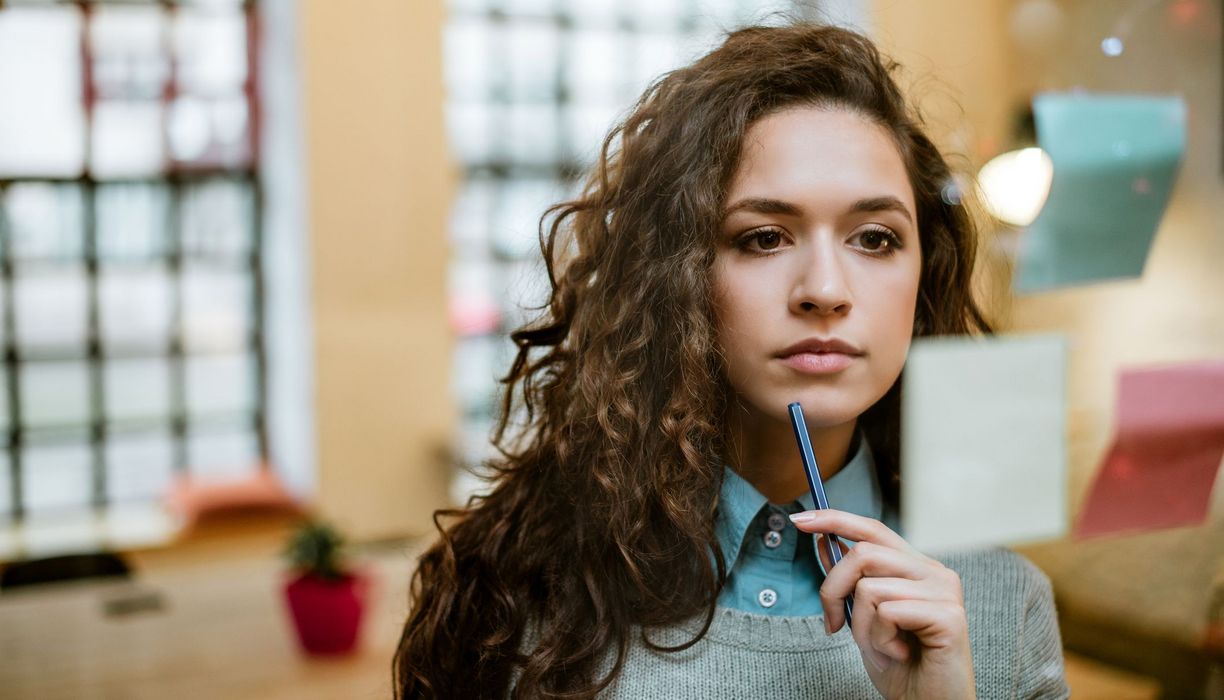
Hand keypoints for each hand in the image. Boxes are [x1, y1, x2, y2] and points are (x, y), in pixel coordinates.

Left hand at [789, 509, 975, 699]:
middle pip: (863, 554)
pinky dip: (879, 640)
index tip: (799, 520)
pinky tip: (898, 655)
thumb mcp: (864, 619)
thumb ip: (851, 582)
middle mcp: (935, 572)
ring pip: (869, 587)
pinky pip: (887, 613)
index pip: (873, 530)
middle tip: (833, 624)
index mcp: (916, 568)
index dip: (835, 519)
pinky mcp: (949, 615)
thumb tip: (823, 544)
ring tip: (880, 648)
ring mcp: (945, 591)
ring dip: (860, 627)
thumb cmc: (901, 667)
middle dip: (833, 590)